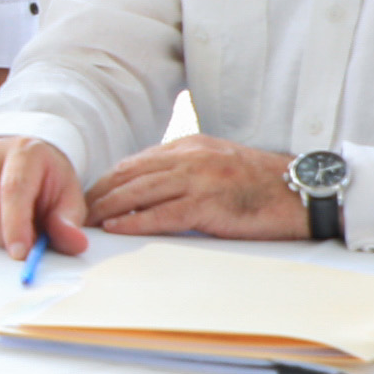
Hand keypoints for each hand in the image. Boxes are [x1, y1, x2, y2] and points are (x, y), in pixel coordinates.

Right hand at [0, 134, 89, 258]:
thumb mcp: (68, 200)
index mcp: (25, 151)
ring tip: (5, 235)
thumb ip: (68, 222)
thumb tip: (74, 243)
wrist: (26, 164)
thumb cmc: (47, 183)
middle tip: (18, 249)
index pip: (13, 189)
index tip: (21, 254)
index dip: (15, 225)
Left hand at [82, 133, 313, 240]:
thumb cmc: (262, 185)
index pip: (136, 162)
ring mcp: (199, 179)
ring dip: (106, 208)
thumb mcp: (219, 165)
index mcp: (191, 146)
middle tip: (72, 210)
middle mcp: (191, 157)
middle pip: (130, 174)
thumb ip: (187, 171)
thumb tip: (150, 189)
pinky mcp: (208, 204)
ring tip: (82, 221)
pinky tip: (116, 228)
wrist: (301, 191)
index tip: (86, 195)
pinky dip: (134, 220)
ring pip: (139, 191)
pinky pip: (161, 213)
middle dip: (97, 194)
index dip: (107, 180)